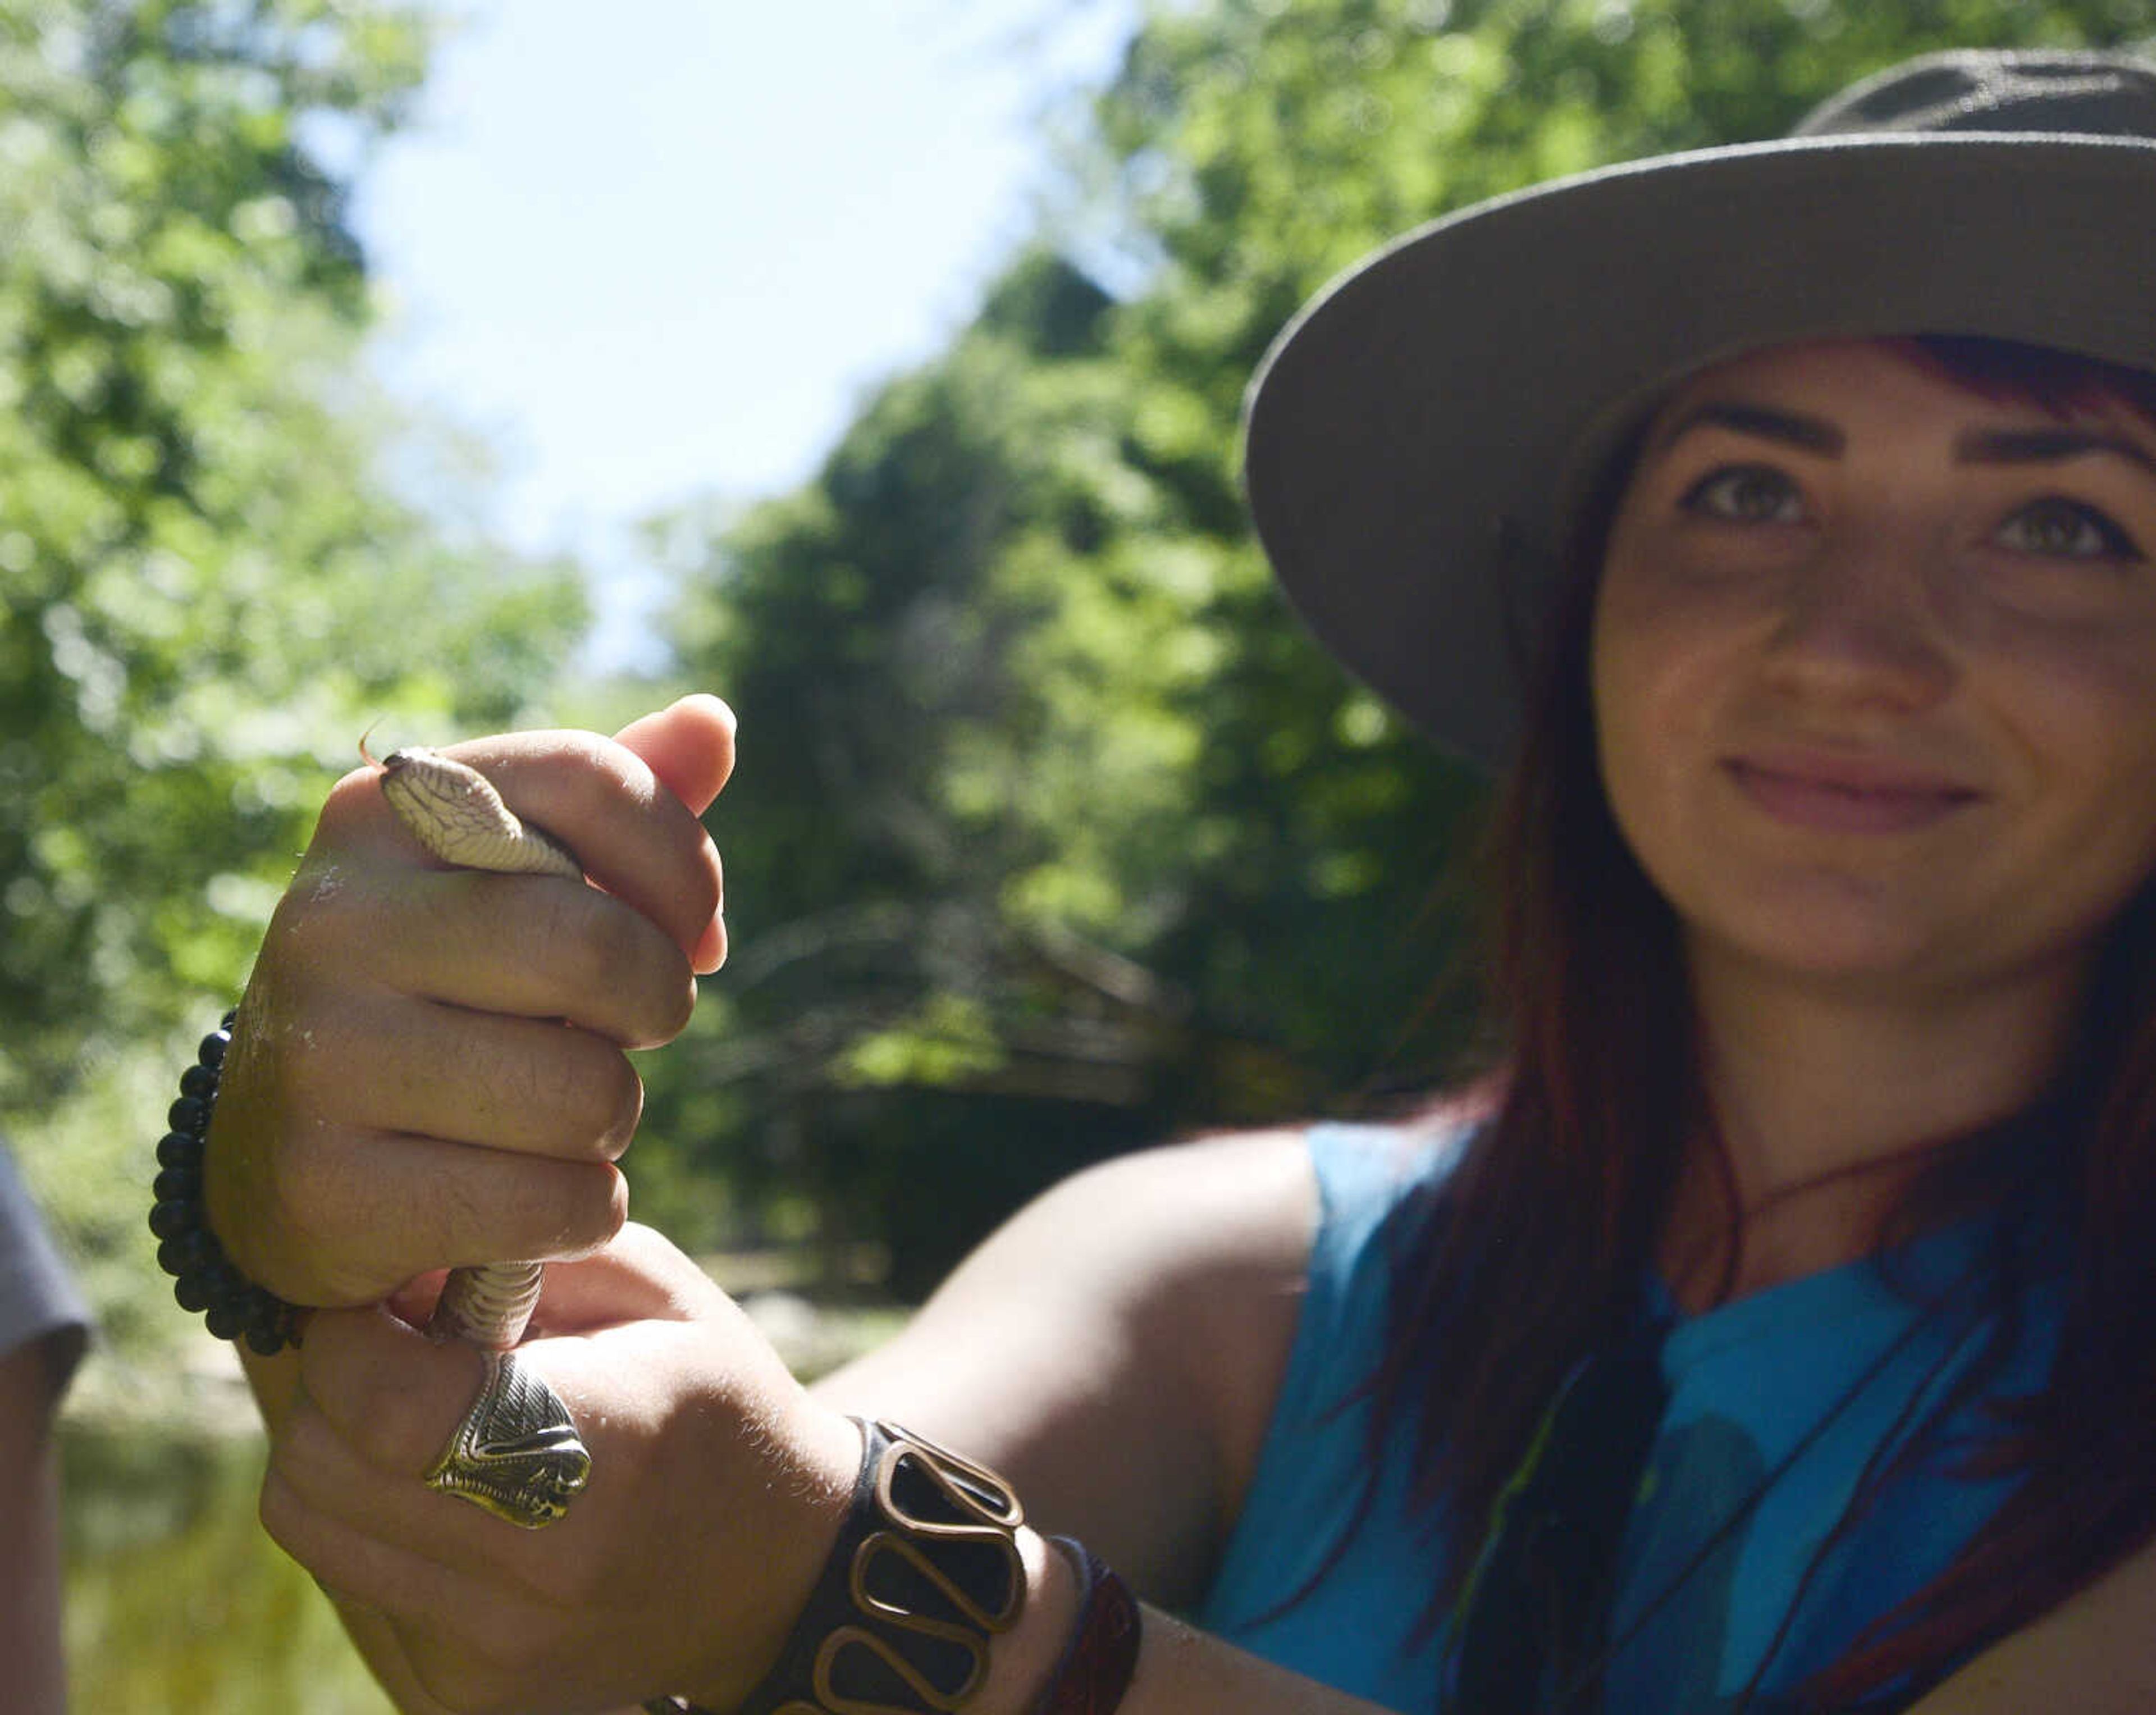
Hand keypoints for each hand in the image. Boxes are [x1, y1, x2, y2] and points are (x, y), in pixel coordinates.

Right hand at [205, 695, 734, 1308]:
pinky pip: (547, 1203)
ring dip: (611, 1121)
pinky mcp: (325, 1189)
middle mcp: (333, 917)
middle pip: (597, 948)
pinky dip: (580, 1212)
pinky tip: (530, 1196)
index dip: (682, 866)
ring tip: (551, 1114)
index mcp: (385, 813)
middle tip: (619, 1033)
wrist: (283, 1161)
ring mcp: (318, 1054)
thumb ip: (615, 804)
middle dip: (653, 1005)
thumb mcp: (514, 881)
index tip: (690, 930)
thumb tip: (714, 721)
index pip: (594, 780)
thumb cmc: (448, 992)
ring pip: (583, 1093)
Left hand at [260, 1224, 862, 1714]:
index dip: (351, 1333)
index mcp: (601, 1445)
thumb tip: (390, 1263)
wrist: (777, 1569)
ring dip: (341, 1452)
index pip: (381, 1398)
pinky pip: (347, 1579)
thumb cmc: (715, 1400)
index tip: (388, 1302)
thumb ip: (526, 1257)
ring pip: (308, 1520)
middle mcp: (542, 1564)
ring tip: (425, 1422)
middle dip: (336, 1385)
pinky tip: (455, 1495)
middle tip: (404, 1355)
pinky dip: (374, 1523)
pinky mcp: (462, 1692)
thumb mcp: (659, 1293)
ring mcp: (495, 1645)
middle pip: (319, 1459)